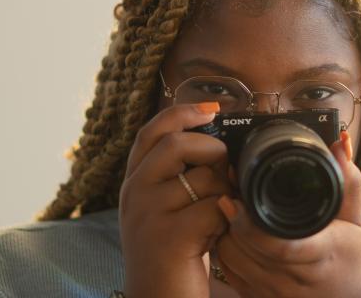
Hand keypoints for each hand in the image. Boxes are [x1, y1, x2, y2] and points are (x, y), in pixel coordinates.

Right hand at [119, 103, 231, 297]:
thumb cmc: (171, 252)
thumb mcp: (166, 208)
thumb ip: (180, 177)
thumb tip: (220, 148)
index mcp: (135, 181)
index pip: (152, 131)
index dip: (182, 113)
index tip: (211, 108)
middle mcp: (134, 192)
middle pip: (178, 144)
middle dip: (213, 151)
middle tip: (224, 174)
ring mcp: (148, 214)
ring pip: (203, 178)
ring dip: (225, 193)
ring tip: (221, 214)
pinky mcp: (168, 237)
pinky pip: (213, 209)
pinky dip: (226, 219)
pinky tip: (217, 234)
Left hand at [215, 131, 360, 297]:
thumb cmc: (349, 259)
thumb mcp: (354, 222)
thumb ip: (347, 182)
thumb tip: (340, 142)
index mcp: (319, 256)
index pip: (278, 244)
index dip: (250, 223)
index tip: (234, 198)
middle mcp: (292, 278)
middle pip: (245, 247)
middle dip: (231, 217)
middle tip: (227, 192)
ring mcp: (271, 291)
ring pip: (230, 258)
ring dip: (224, 231)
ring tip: (230, 209)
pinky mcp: (255, 297)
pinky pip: (227, 270)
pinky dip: (224, 249)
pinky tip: (232, 232)